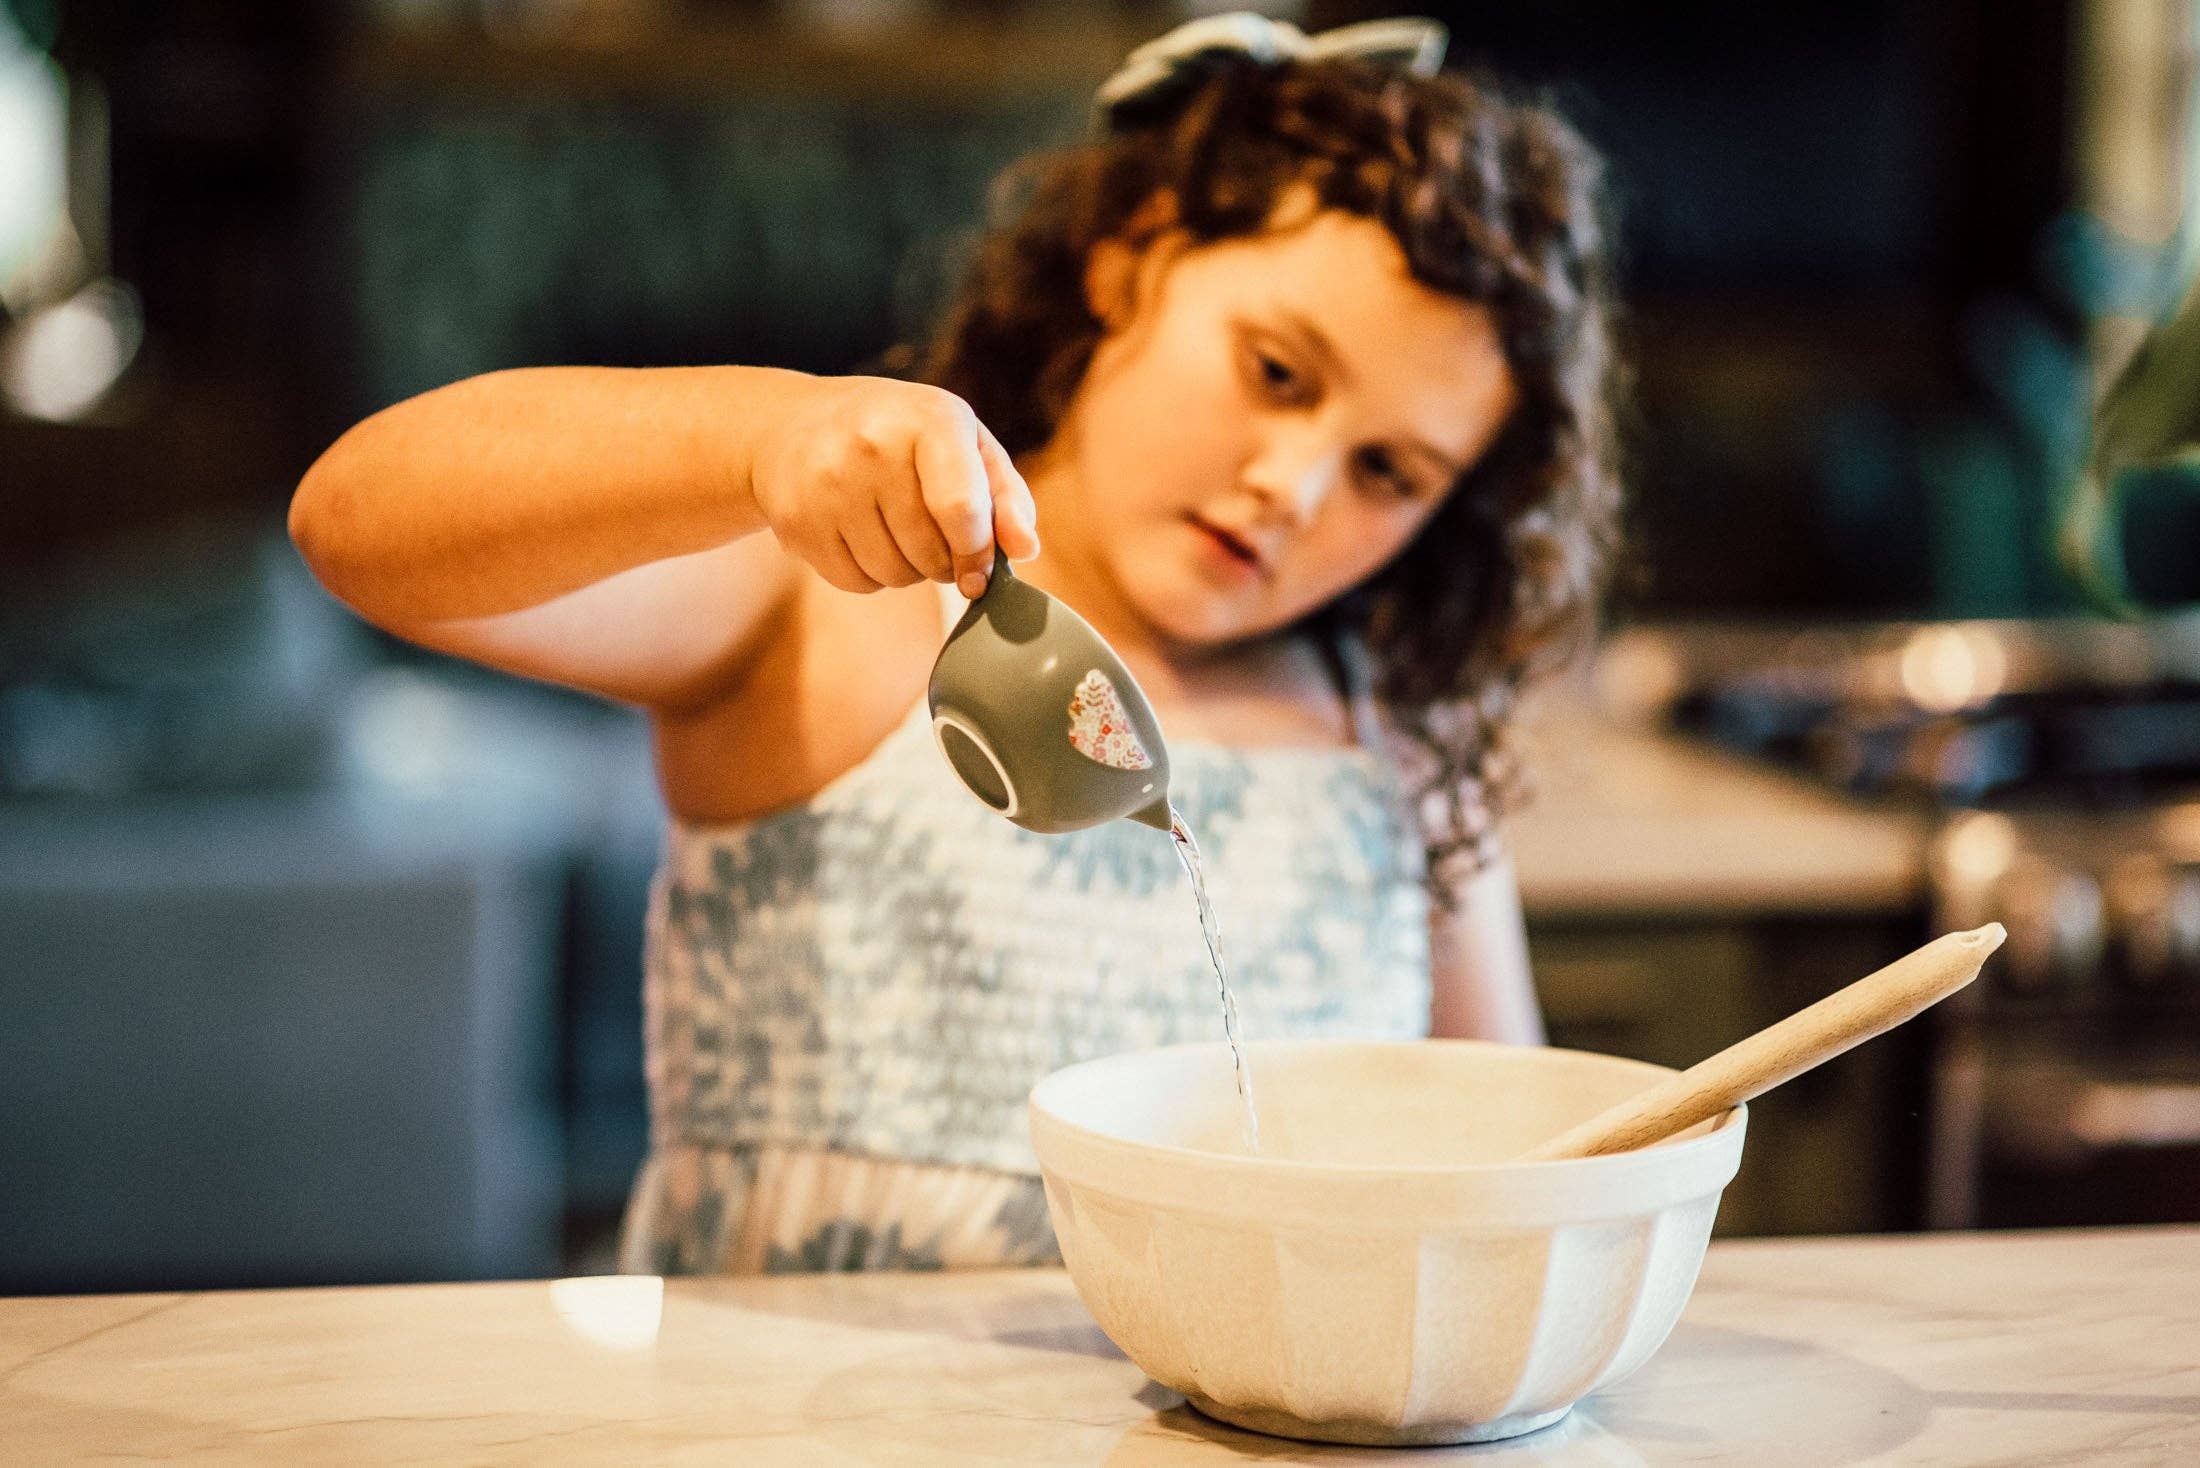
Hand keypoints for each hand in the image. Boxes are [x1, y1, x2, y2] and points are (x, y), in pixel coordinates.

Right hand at [748, 375, 1040, 597]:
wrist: (794, 425)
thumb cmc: (901, 436)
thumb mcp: (962, 443)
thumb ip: (1005, 495)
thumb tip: (1026, 549)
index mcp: (928, 418)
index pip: (961, 511)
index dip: (978, 554)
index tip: (980, 573)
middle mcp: (872, 444)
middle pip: (931, 553)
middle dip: (943, 561)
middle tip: (931, 534)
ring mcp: (827, 482)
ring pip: (895, 575)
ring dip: (907, 570)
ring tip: (894, 529)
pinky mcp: (796, 518)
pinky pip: (857, 583)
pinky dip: (869, 575)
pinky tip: (860, 536)